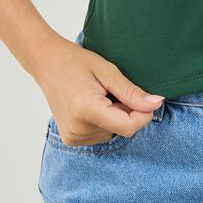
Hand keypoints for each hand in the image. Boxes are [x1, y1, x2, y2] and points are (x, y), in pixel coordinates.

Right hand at [37, 40, 164, 145]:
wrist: (46, 63)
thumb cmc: (76, 62)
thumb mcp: (108, 71)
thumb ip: (132, 92)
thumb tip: (156, 104)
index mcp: (85, 110)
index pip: (128, 127)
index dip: (142, 114)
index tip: (142, 98)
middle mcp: (77, 129)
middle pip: (122, 130)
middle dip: (126, 112)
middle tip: (110, 91)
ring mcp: (73, 137)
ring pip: (114, 133)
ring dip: (115, 116)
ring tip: (98, 97)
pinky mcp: (71, 140)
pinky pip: (102, 134)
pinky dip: (104, 121)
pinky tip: (91, 106)